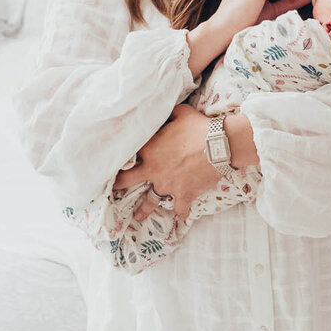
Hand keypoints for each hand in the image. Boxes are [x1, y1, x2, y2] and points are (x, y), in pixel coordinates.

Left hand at [114, 103, 222, 224]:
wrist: (219, 146)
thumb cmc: (199, 127)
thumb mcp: (181, 113)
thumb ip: (168, 114)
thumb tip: (163, 110)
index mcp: (149, 150)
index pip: (130, 153)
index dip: (125, 154)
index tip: (117, 158)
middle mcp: (154, 170)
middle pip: (128, 180)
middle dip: (118, 184)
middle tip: (112, 188)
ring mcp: (168, 185)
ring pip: (150, 201)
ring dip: (143, 209)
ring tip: (137, 216)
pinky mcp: (184, 194)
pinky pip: (181, 209)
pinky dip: (181, 214)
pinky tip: (180, 221)